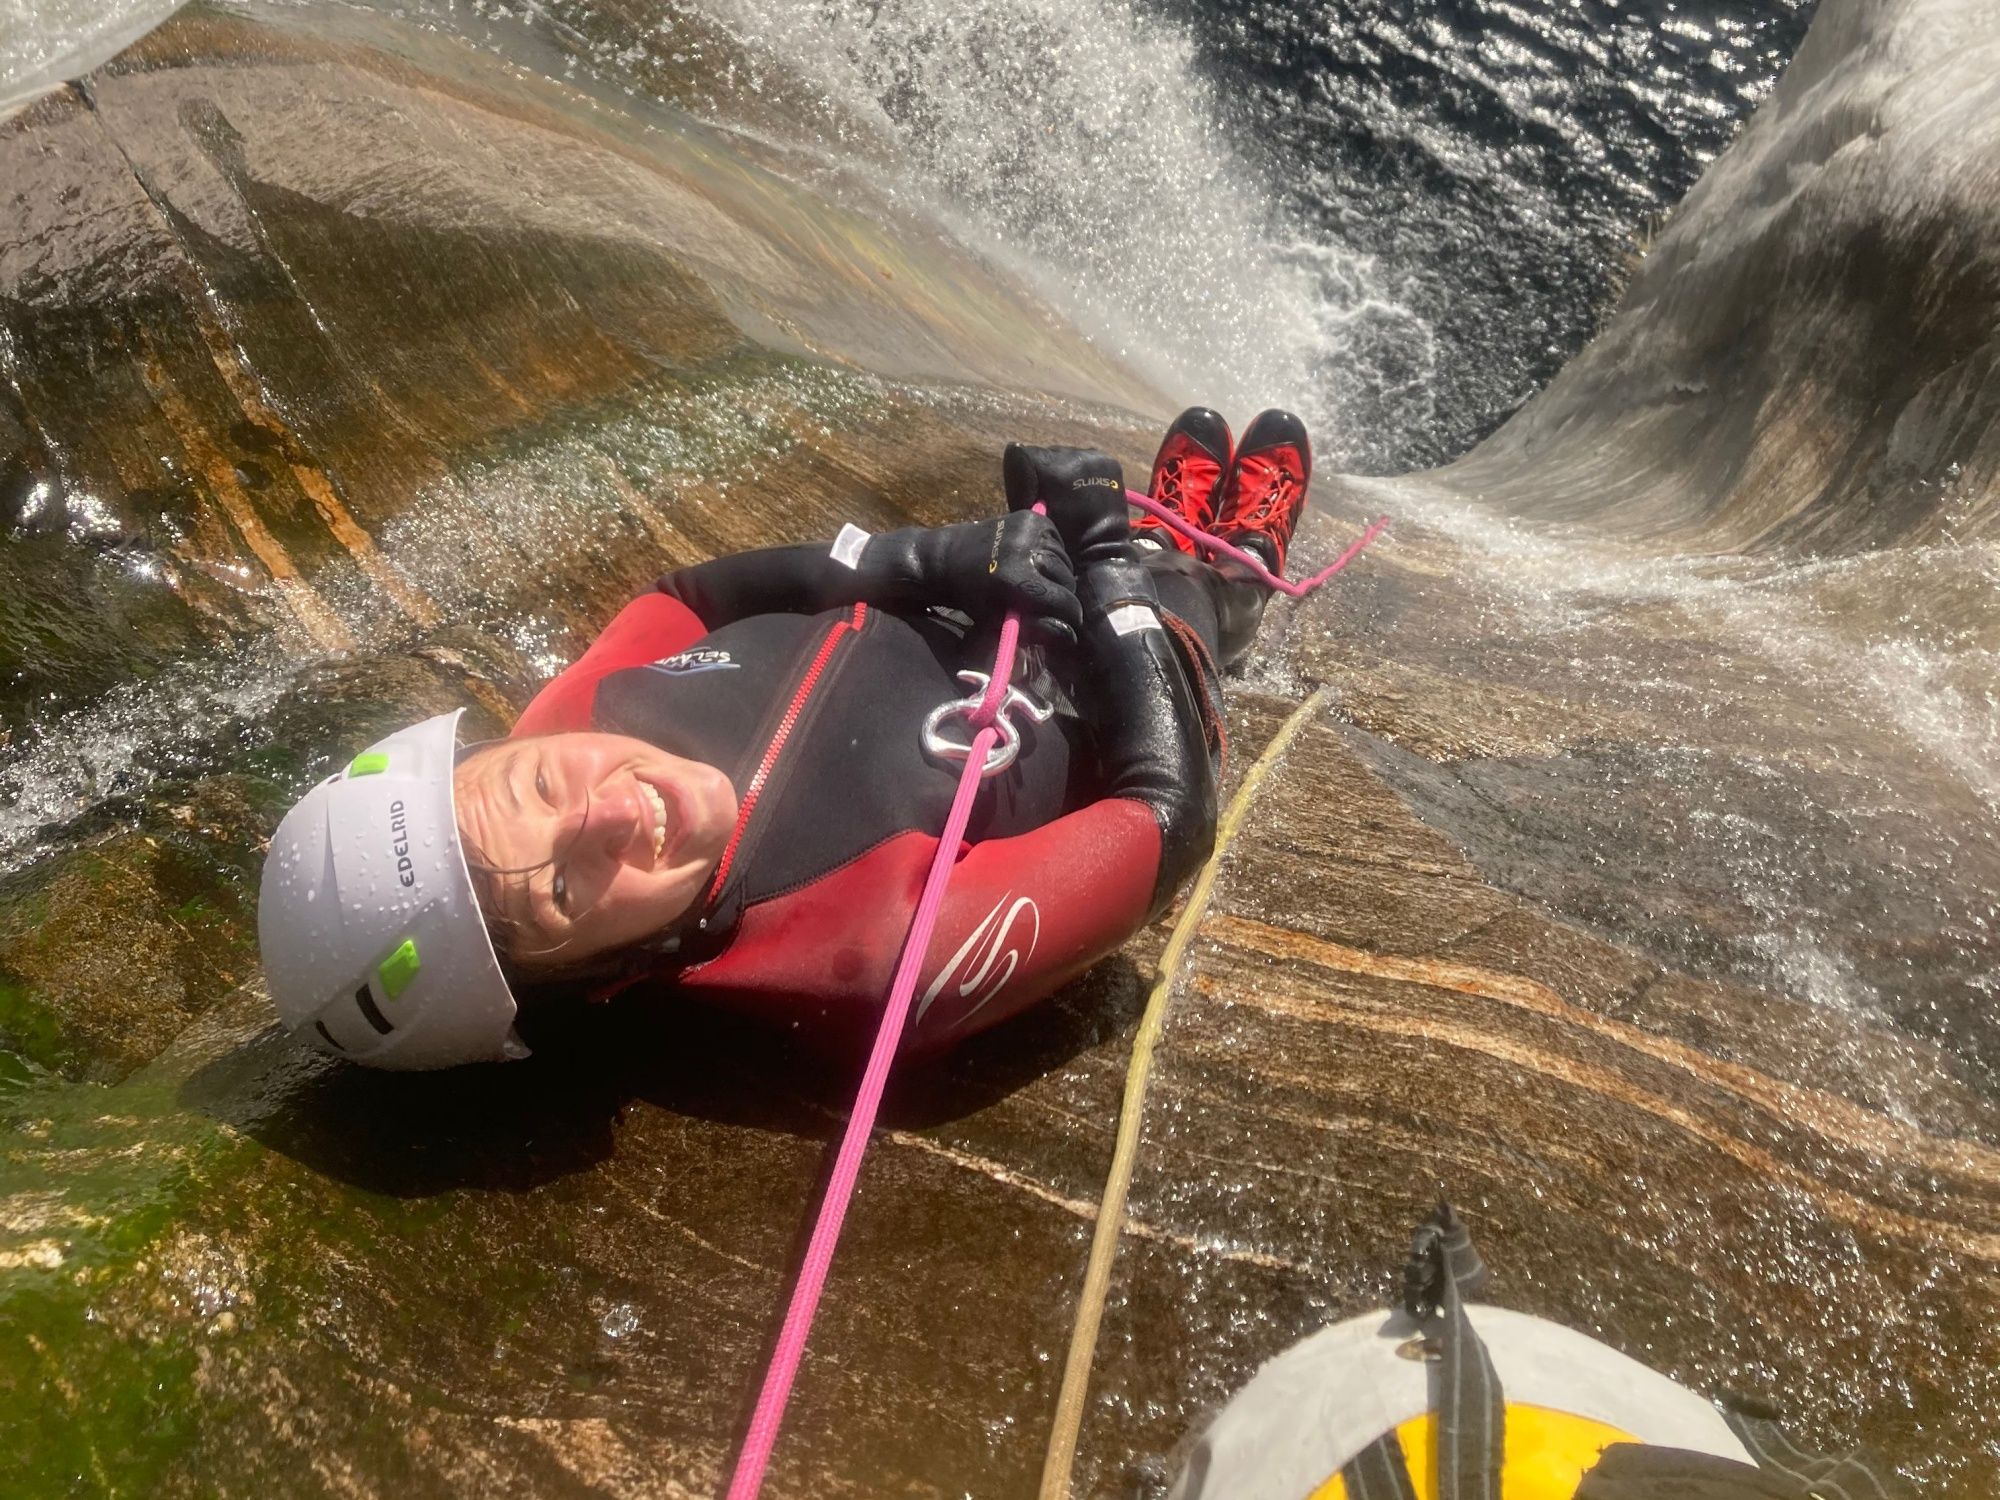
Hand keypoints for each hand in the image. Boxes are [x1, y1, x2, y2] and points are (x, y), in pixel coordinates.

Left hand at [883, 512, 1081, 645]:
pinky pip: (1058, 542)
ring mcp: (1030, 528)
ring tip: (1041, 582)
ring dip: (1059, 575)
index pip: (1062, 600)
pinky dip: (1053, 555)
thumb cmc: (972, 596)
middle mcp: (1024, 548)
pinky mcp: (1032, 517)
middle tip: (1050, 603)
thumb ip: (1034, 628)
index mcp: (1013, 578)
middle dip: (1063, 595)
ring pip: (1064, 560)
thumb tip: (1069, 634)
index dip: (1069, 615)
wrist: (948, 556)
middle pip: (1066, 579)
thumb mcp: (998, 619)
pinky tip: (1037, 562)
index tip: (1067, 622)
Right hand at [1002, 444, 1130, 565]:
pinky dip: (1082, 470)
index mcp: (1052, 469)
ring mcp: (1094, 456)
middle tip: (1051, 495)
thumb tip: (1020, 473)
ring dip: (1063, 469)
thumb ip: (1025, 491)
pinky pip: (1086, 459)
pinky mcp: (1108, 460)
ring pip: (1066, 455)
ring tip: (1069, 492)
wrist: (1103, 545)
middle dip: (1045, 472)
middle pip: (1046, 453)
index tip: (1032, 492)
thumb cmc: (1065, 538)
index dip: (1023, 473)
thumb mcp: (1035, 514)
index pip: (1024, 453)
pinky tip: (1084, 488)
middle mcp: (1073, 455)